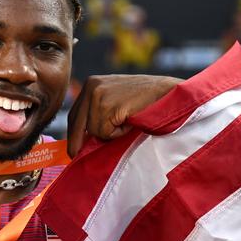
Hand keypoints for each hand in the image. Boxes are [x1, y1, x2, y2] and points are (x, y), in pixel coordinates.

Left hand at [67, 74, 181, 156]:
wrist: (168, 93)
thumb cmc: (145, 102)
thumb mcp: (116, 101)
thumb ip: (98, 113)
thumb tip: (80, 141)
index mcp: (91, 84)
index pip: (74, 114)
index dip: (73, 134)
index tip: (72, 149)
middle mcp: (91, 86)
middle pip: (76, 123)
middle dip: (78, 142)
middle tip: (75, 156)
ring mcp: (98, 94)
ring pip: (93, 130)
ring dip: (110, 133)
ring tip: (126, 121)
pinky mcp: (107, 105)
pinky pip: (105, 132)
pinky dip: (118, 133)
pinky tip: (130, 121)